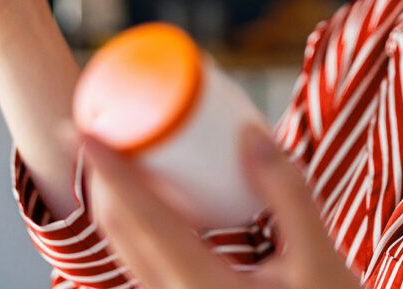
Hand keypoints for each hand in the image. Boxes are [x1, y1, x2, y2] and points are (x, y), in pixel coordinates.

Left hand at [60, 121, 361, 288]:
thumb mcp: (320, 261)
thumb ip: (288, 195)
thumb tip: (251, 134)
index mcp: (202, 286)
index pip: (141, 218)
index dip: (108, 172)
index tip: (82, 130)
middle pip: (120, 233)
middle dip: (102, 178)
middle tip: (96, 130)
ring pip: (129, 251)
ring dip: (117, 202)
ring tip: (116, 159)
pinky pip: (147, 263)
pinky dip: (140, 225)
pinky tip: (159, 203)